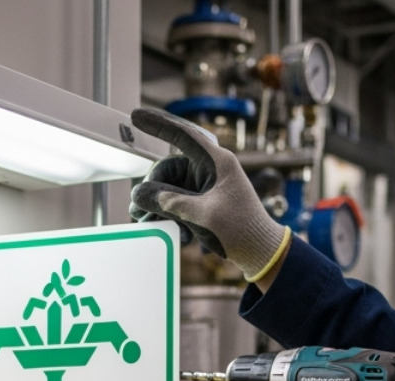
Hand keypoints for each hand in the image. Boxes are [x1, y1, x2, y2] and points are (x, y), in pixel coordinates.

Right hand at [128, 107, 289, 282]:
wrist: (259, 250)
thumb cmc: (240, 229)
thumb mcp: (202, 215)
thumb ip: (169, 202)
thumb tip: (138, 194)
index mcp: (217, 161)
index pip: (183, 134)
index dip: (157, 124)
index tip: (135, 117)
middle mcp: (209, 168)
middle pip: (167, 170)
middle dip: (151, 191)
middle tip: (139, 213)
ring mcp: (205, 184)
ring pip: (168, 188)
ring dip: (157, 207)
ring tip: (150, 225)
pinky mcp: (202, 200)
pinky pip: (176, 202)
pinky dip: (170, 216)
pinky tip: (177, 233)